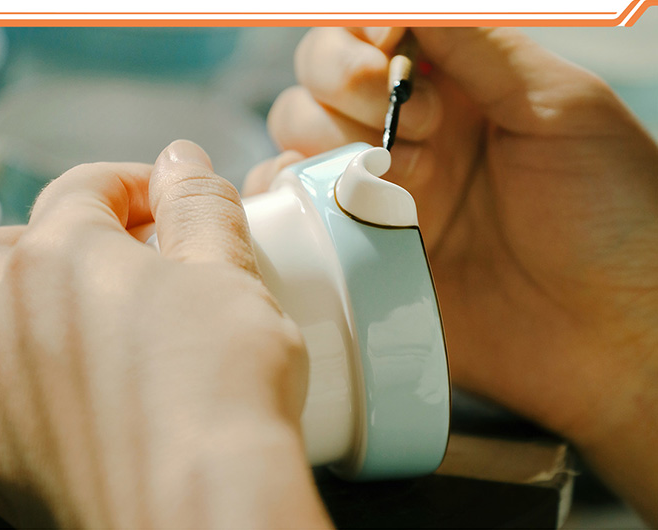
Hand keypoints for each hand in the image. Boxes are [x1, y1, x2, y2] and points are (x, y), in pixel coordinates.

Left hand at [0, 140, 331, 528]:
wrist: (202, 511)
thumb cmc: (221, 388)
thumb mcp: (230, 273)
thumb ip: (200, 205)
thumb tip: (181, 161)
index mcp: (61, 259)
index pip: (85, 188)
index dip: (136, 183)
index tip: (173, 201)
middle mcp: (8, 320)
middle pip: (6, 250)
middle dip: (58, 238)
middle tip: (122, 258)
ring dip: (25, 313)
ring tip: (90, 328)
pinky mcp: (2, 466)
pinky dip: (18, 393)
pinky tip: (65, 402)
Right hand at [257, 28, 657, 522]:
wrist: (610, 331)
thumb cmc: (614, 215)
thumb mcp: (561, 108)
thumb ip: (482, 46)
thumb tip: (409, 7)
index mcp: (459, 89)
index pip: (375, 33)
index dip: (363, 34)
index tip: (386, 50)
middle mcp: (408, 135)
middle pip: (321, 77)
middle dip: (348, 86)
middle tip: (420, 126)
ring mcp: (377, 194)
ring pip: (295, 133)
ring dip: (325, 140)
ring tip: (400, 182)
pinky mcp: (356, 252)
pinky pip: (287, 208)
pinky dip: (282, 195)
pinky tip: (322, 205)